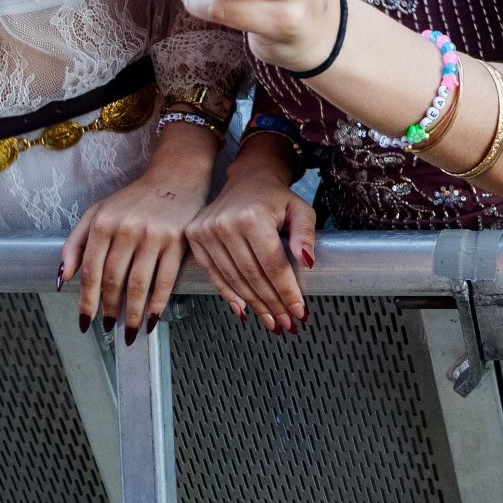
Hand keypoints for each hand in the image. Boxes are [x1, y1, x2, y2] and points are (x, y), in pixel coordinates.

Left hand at [60, 161, 210, 341]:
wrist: (175, 176)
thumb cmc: (134, 198)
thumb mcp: (97, 212)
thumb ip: (74, 243)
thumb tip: (63, 279)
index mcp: (103, 223)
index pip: (90, 272)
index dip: (86, 301)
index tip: (85, 321)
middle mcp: (127, 229)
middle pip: (114, 281)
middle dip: (109, 309)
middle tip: (108, 325)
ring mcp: (154, 235)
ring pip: (139, 284)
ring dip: (133, 313)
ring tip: (128, 329)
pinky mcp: (177, 241)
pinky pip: (165, 279)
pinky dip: (158, 303)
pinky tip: (153, 317)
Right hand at [184, 138, 317, 332]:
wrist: (247, 180)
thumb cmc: (276, 197)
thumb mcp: (300, 209)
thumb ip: (306, 235)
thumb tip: (307, 262)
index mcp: (252, 216)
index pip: (272, 264)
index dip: (287, 291)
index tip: (299, 310)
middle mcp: (225, 224)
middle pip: (252, 276)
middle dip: (272, 304)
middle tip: (286, 322)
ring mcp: (206, 232)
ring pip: (234, 280)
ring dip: (254, 305)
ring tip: (271, 321)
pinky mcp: (195, 238)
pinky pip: (214, 275)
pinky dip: (230, 296)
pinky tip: (245, 310)